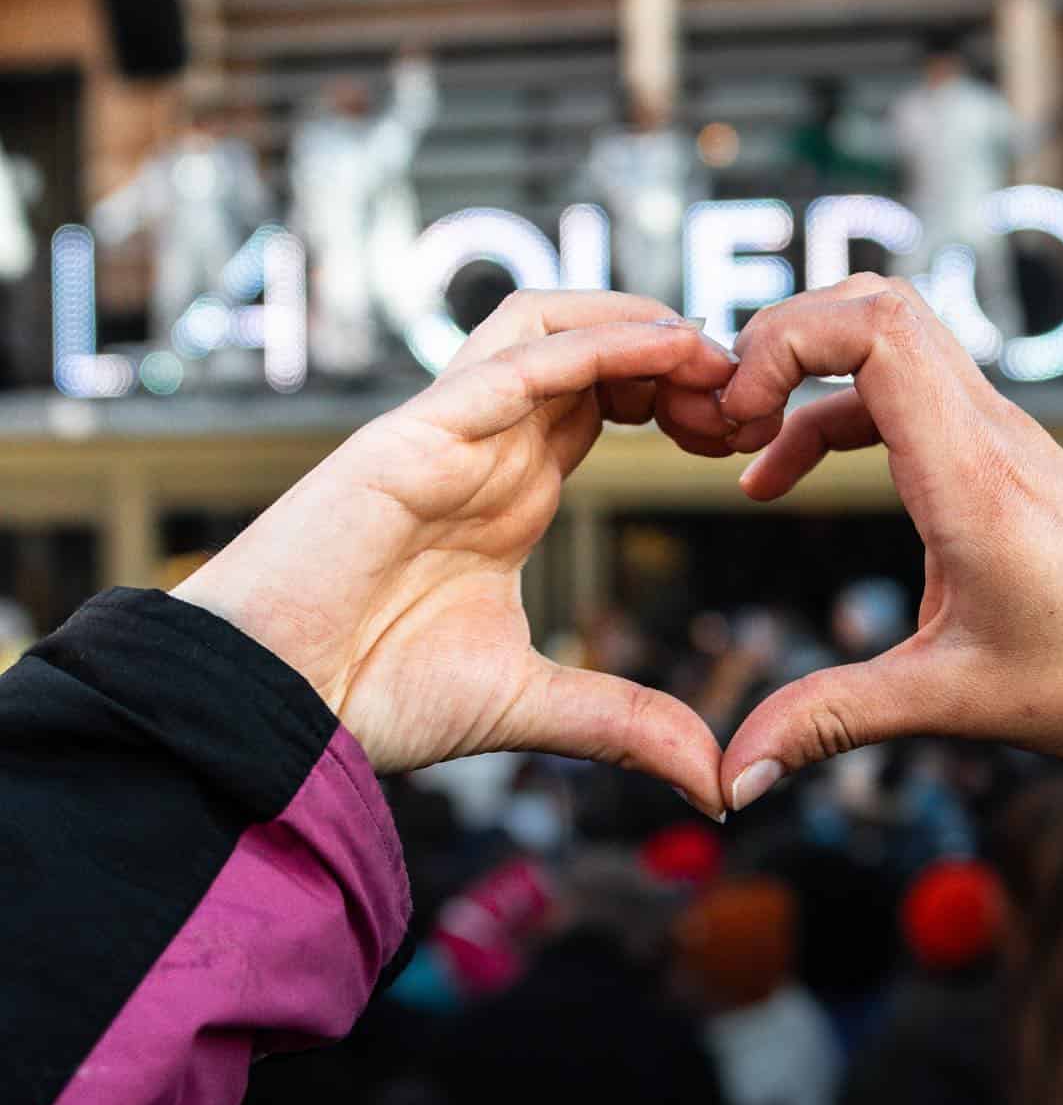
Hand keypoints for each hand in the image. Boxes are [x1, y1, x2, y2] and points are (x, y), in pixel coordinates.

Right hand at [174, 292, 744, 817]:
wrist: (269, 711)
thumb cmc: (368, 698)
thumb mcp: (531, 704)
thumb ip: (625, 724)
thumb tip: (716, 781)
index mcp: (510, 489)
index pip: (605, 401)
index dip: (682, 400)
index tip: (750, 439)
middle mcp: (484, 446)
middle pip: (590, 349)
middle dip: (678, 358)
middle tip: (751, 402)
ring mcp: (446, 431)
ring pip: (548, 323)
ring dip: (641, 326)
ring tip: (718, 362)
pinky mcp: (411, 433)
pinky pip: (513, 360)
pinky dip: (597, 342)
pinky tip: (668, 349)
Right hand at [716, 275, 1062, 811]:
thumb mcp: (951, 701)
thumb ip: (833, 722)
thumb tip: (735, 776)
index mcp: (970, 474)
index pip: (878, 330)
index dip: (787, 341)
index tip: (736, 414)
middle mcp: (986, 430)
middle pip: (877, 303)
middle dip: (783, 335)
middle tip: (725, 410)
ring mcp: (995, 430)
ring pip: (890, 334)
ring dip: (805, 366)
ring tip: (741, 438)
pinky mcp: (995, 450)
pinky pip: (898, 390)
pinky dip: (829, 410)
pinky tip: (781, 475)